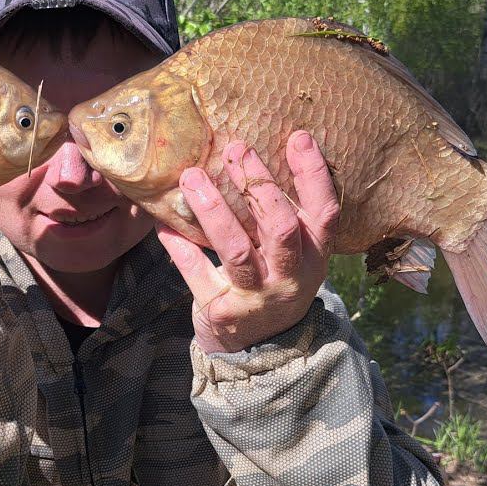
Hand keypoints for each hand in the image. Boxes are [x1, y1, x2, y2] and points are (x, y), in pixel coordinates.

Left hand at [157, 131, 339, 353]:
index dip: (314, 175)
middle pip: (280, 227)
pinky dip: (177, 245)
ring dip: (214, 210)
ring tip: (192, 177)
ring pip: (236, 250)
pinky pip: (196, 271)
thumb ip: (280, 214)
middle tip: (235, 148)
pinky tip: (162, 222)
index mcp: (313, 256)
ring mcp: (257, 296)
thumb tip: (249, 153)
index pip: (324, 212)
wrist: (257, 348)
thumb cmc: (273, 281)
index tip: (299, 136)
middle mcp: (290, 276)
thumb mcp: (291, 253)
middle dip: (258, 185)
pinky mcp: (222, 310)